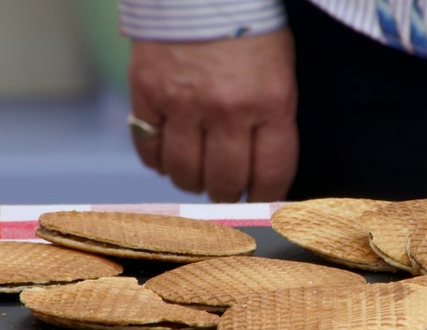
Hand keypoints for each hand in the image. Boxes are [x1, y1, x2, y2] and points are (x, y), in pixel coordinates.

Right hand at [128, 29, 298, 201]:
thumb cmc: (249, 30)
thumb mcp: (280, 74)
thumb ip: (272, 122)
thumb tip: (260, 174)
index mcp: (271, 103)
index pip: (271, 174)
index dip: (265, 197)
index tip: (259, 201)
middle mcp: (227, 110)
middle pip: (224, 181)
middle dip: (227, 194)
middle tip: (225, 191)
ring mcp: (183, 103)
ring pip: (184, 173)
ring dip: (192, 183)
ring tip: (197, 176)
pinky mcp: (147, 93)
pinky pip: (149, 149)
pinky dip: (158, 161)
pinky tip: (168, 157)